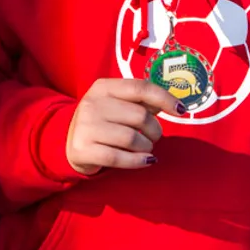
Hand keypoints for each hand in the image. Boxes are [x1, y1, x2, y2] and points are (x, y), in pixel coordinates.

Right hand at [66, 78, 180, 174]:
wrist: (68, 142)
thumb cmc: (102, 121)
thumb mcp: (116, 104)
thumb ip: (141, 102)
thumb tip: (173, 104)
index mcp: (103, 87)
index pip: (140, 88)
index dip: (164, 98)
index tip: (181, 110)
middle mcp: (92, 103)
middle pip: (140, 116)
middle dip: (155, 130)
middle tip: (154, 136)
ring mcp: (85, 127)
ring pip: (132, 139)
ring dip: (147, 146)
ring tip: (145, 148)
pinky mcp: (83, 149)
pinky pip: (119, 158)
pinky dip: (138, 161)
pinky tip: (146, 161)